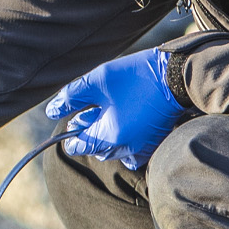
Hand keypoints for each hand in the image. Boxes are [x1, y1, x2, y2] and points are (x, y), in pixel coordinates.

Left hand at [43, 49, 185, 169]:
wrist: (178, 75)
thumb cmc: (135, 77)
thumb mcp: (97, 82)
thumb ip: (71, 97)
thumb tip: (51, 111)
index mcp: (110, 137)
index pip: (79, 146)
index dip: (72, 133)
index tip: (75, 119)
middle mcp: (126, 149)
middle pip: (97, 149)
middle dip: (90, 133)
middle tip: (93, 111)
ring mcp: (143, 148)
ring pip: (115, 151)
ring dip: (107, 137)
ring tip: (111, 113)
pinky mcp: (155, 143)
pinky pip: (133, 152)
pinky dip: (125, 142)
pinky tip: (127, 122)